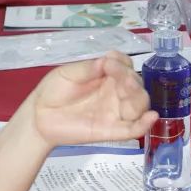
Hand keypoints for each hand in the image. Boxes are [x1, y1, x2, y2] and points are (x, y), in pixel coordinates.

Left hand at [32, 52, 155, 148]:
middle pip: (137, 84)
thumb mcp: (67, 73)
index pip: (125, 65)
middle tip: (119, 77)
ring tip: (127, 89)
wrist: (39, 116)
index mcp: (107, 75)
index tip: (109, 62)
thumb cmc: (54, 91)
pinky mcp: (112, 130)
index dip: (122, 62)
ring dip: (138, 96)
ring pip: (139, 104)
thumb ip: (86, 68)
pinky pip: (133, 129)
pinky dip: (145, 124)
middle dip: (131, 79)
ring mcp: (115, 111)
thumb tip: (106, 60)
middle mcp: (115, 92)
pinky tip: (151, 117)